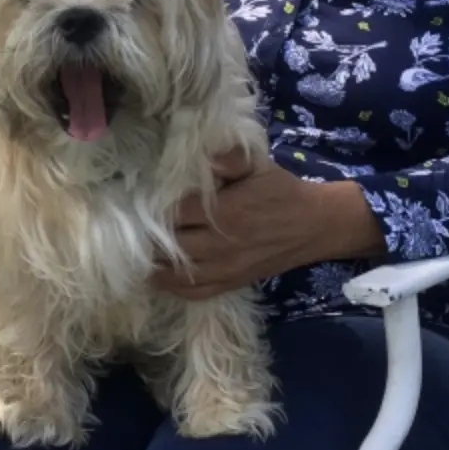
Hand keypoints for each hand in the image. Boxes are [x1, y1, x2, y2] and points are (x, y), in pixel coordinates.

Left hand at [151, 149, 384, 300]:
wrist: (315, 225)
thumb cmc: (282, 191)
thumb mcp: (259, 165)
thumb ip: (231, 158)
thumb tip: (205, 157)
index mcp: (226, 212)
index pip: (175, 213)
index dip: (154, 207)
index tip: (140, 200)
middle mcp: (222, 244)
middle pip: (171, 245)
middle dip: (150, 237)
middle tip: (133, 227)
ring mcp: (226, 268)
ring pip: (178, 272)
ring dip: (155, 264)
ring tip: (138, 252)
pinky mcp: (232, 283)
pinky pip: (194, 292)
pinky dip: (172, 286)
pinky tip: (157, 275)